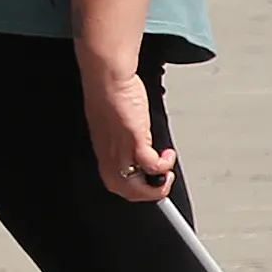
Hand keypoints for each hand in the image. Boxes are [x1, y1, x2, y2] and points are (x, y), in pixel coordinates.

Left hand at [81, 65, 176, 201]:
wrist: (107, 78)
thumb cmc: (109, 94)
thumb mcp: (110, 123)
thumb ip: (119, 137)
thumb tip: (134, 142)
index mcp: (103, 150)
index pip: (112, 182)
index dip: (130, 190)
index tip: (146, 186)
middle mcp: (110, 154)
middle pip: (124, 190)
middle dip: (146, 194)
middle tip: (161, 186)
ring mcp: (121, 149)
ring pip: (136, 185)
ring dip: (157, 187)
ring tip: (167, 175)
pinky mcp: (134, 139)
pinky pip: (152, 166)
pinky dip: (164, 166)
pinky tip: (168, 155)